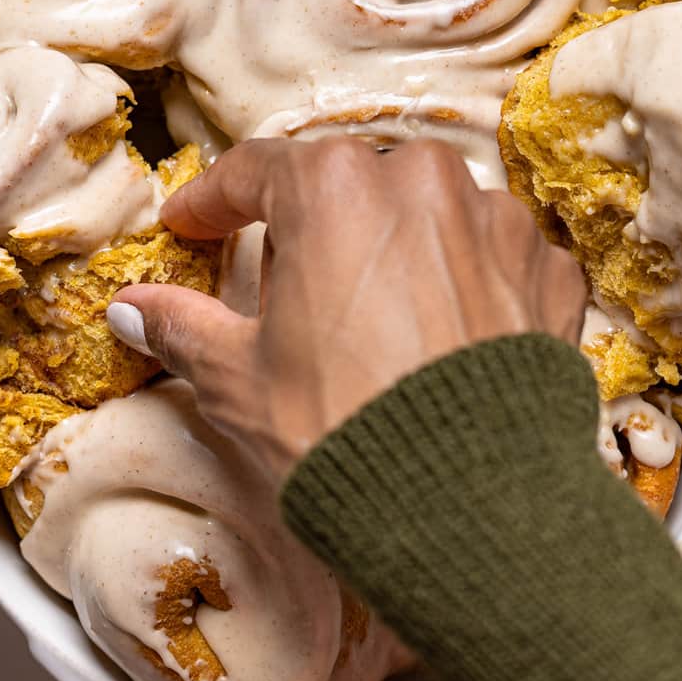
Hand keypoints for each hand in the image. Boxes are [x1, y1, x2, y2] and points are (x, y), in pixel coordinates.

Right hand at [109, 137, 585, 479]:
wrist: (470, 509)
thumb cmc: (341, 432)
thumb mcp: (238, 381)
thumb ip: (183, 327)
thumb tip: (132, 310)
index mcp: (334, 185)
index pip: (254, 171)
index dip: (213, 202)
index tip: (192, 226)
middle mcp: (422, 178)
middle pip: (347, 184)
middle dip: (312, 228)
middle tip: (286, 294)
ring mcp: (496, 220)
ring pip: (426, 215)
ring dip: (396, 253)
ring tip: (374, 327)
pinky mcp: (548, 269)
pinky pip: (492, 258)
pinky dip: (465, 286)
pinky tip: (442, 343)